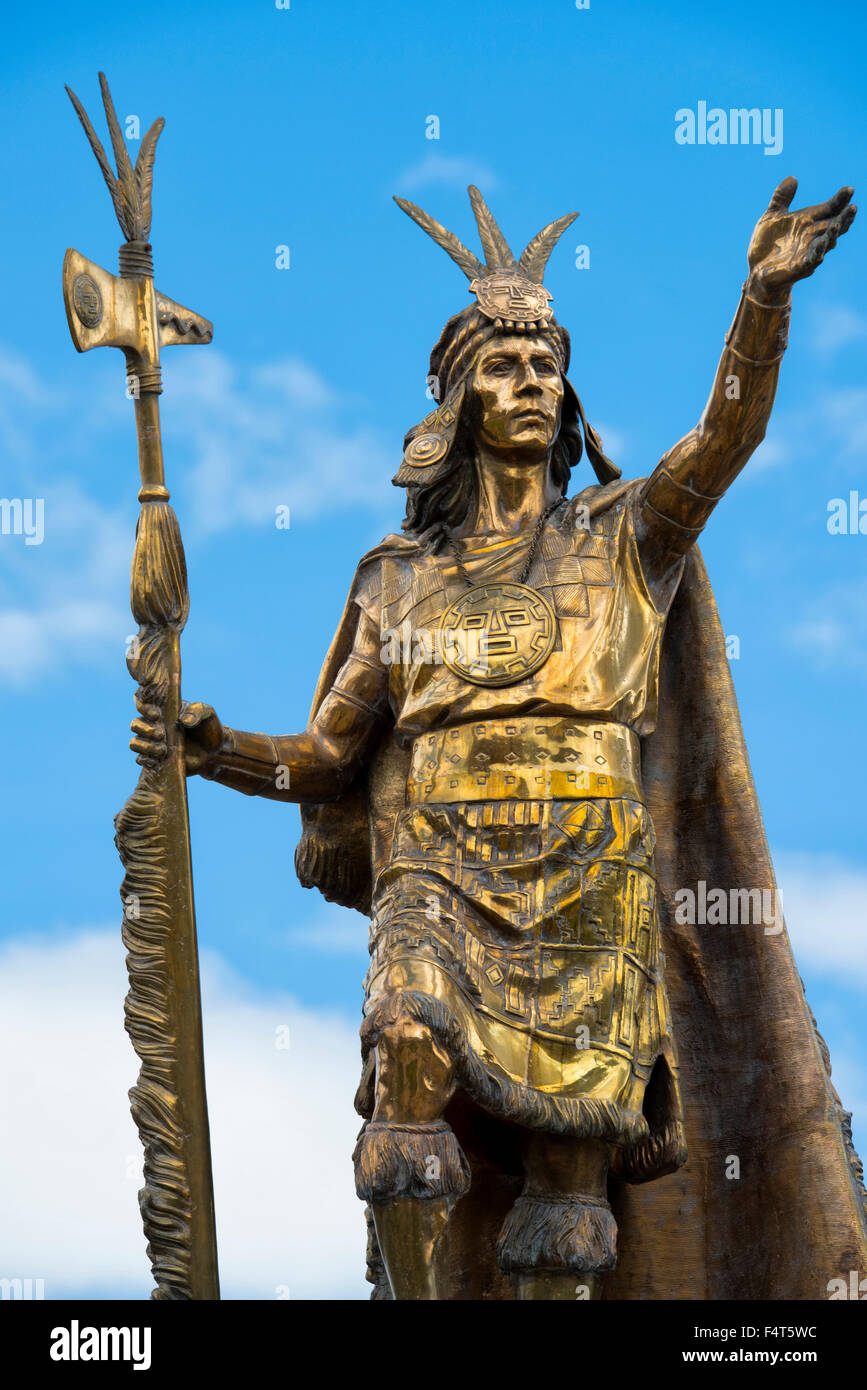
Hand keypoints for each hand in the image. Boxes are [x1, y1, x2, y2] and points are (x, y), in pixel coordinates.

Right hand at [129, 696, 223, 772]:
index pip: (143, 703)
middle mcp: (154, 725)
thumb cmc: (208, 728)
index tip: (156, 716)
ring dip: (145, 746)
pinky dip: (146, 760)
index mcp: (163, 710)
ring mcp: (153, 742)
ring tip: (163, 750)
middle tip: (162, 735)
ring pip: (135, 743)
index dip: (144, 708)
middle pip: (135, 724)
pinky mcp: (156, 758)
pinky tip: (158, 760)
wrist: (214, 752)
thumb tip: (183, 720)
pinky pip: (140, 759)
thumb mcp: (207, 714)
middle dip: (145, 730)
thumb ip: (197, 712)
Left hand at [747, 177, 855, 299]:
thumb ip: (781, 198)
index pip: (829, 208)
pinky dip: (818, 252)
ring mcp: (808, 252)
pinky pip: (812, 260)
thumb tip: (793, 177)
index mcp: (808, 221)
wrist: (756, 270)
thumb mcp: (770, 217)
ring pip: (827, 242)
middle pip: (835, 225)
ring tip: (837, 225)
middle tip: (853, 207)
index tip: (849, 190)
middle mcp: (813, 236)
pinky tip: (822, 244)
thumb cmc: (766, 244)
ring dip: (833, 234)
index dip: (839, 200)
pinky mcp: (800, 267)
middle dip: (844, 218)